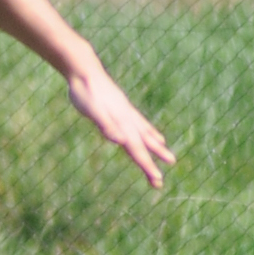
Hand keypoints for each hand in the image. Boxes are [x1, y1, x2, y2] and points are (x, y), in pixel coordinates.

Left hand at [67, 69, 175, 187]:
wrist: (84, 71)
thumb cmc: (85, 92)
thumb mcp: (92, 111)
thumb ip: (106, 125)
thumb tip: (120, 141)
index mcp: (123, 124)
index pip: (137, 150)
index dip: (147, 166)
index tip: (157, 181)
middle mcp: (128, 120)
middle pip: (144, 146)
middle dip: (152, 164)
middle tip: (159, 183)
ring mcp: (127, 113)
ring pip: (146, 135)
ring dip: (156, 148)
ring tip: (169, 157)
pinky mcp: (123, 108)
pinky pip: (141, 124)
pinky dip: (149, 132)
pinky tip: (154, 135)